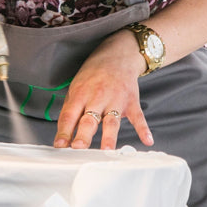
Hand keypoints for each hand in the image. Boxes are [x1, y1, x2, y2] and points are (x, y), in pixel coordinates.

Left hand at [54, 30, 153, 149]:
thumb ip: (70, 112)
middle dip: (84, 134)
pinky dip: (144, 129)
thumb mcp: (76, 88)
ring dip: (109, 136)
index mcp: (80, 94)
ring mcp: (116, 100)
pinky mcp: (131, 102)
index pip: (69, 116)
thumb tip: (63, 138)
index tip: (59, 146)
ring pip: (111, 121)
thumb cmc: (93, 75)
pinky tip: (147, 140)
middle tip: (78, 147)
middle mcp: (98, 98)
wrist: (118, 56)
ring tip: (106, 150)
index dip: (64, 131)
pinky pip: (138, 118)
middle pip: (89, 120)